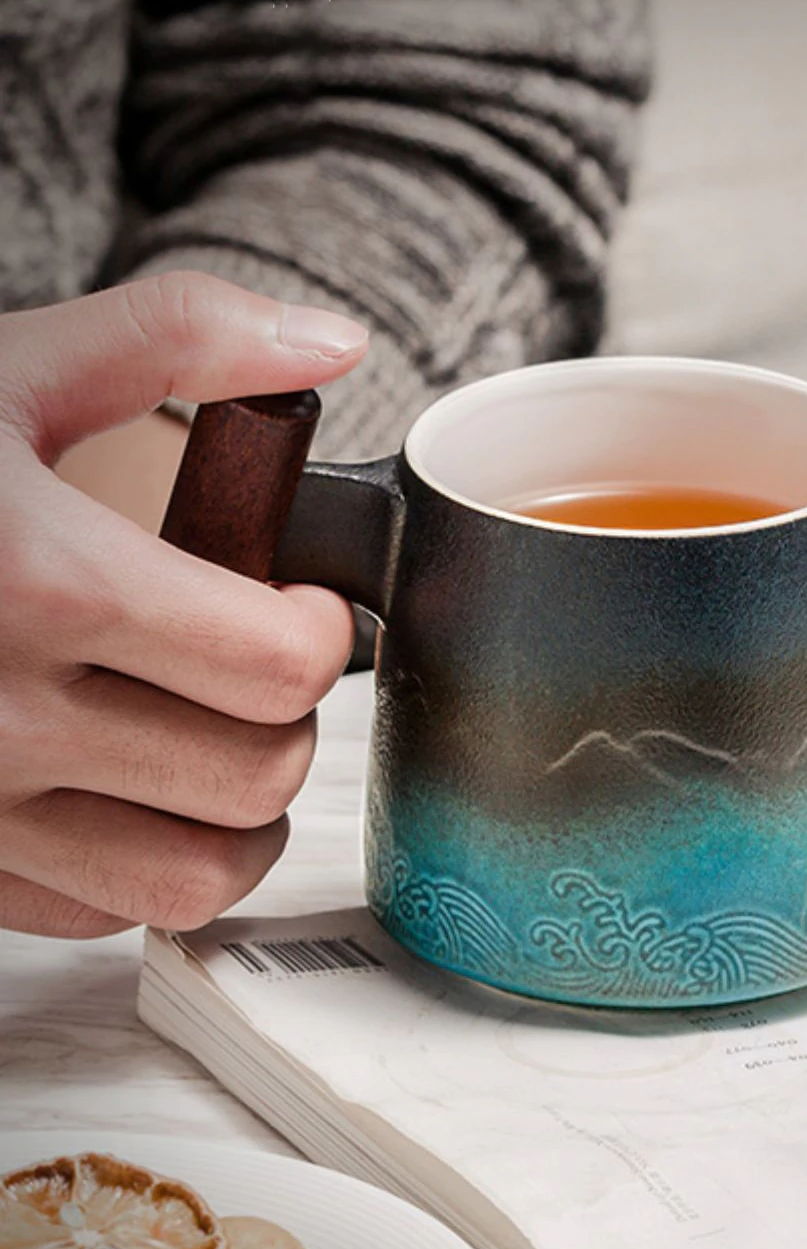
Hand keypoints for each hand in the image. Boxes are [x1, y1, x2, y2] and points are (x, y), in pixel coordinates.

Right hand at [0, 272, 368, 938]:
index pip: (277, 665)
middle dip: (285, 717)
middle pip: (254, 775)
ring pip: (191, 877)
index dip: (318, 630)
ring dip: (236, 815)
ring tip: (216, 738)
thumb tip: (332, 342)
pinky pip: (96, 913)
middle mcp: (0, 716)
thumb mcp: (5, 369)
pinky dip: (141, 864)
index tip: (297, 604)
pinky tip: (125, 788)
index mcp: (40, 581)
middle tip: (254, 664)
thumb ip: (179, 336)